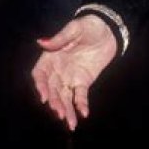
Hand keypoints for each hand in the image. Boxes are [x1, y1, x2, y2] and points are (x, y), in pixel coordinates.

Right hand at [32, 15, 117, 129]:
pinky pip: (81, 95)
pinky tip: (84, 113)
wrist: (108, 30)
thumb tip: (41, 42)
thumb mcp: (74, 29)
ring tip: (70, 123)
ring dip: (66, 109)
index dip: (40, 86)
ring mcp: (70, 77)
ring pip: (65, 96)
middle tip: (60, 113)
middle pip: (52, 89)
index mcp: (51, 57)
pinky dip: (81, 104)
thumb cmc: (88, 25)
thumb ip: (59, 38)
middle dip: (55, 102)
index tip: (44, 97)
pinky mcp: (84, 81)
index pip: (40, 74)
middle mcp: (58, 70)